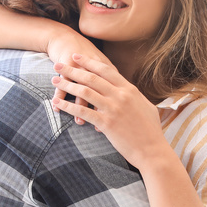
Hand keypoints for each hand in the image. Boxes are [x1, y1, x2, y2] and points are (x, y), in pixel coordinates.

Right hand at [45, 30, 111, 121]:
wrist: (67, 39)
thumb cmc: (88, 59)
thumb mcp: (106, 69)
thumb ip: (115, 84)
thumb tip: (124, 106)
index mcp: (110, 71)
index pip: (117, 93)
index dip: (116, 109)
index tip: (118, 126)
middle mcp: (98, 68)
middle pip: (101, 92)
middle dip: (100, 112)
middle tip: (101, 129)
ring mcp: (83, 66)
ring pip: (82, 89)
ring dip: (81, 108)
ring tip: (79, 123)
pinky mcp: (67, 64)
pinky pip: (64, 83)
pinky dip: (61, 97)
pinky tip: (58, 108)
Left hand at [51, 54, 169, 170]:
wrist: (152, 150)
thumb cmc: (150, 130)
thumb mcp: (145, 106)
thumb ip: (133, 96)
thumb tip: (128, 90)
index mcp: (129, 89)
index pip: (105, 70)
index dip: (88, 62)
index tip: (76, 56)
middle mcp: (120, 96)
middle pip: (91, 78)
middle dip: (72, 69)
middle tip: (58, 65)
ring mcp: (113, 109)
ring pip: (84, 92)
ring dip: (67, 85)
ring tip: (54, 80)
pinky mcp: (106, 123)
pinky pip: (83, 111)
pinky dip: (68, 106)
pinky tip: (57, 103)